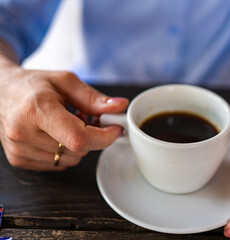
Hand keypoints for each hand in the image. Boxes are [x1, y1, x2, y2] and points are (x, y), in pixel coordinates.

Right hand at [0, 66, 127, 170]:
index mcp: (36, 109)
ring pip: (70, 159)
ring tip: (67, 124)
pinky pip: (57, 164)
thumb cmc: (32, 84)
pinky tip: (56, 134)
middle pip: (77, 150)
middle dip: (92, 136)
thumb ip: (93, 98)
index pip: (79, 138)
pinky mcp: (18, 159)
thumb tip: (119, 107)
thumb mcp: (65, 82)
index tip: (115, 128)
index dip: (104, 137)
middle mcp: (23, 133)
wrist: (0, 91)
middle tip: (86, 118)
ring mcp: (19, 149)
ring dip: (78, 144)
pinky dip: (64, 151)